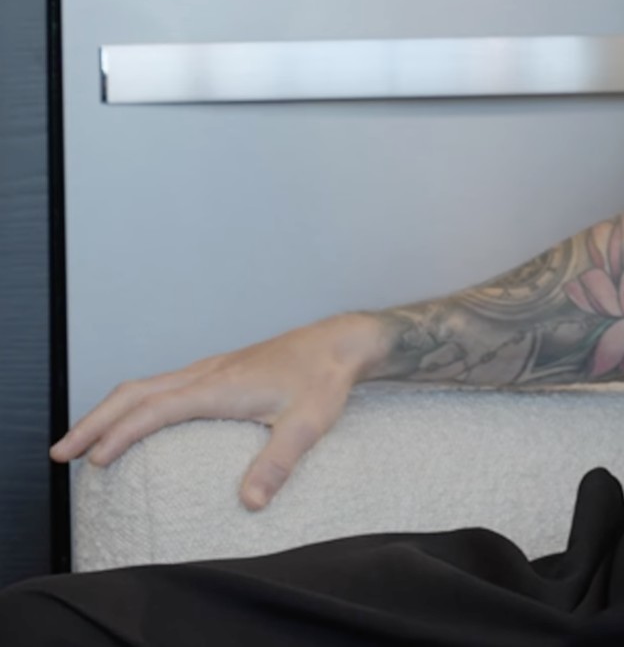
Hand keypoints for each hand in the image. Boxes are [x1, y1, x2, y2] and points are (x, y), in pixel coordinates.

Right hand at [50, 313, 385, 510]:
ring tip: (84, 444)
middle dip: (94, 422)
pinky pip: (162, 385)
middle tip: (61, 454)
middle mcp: (206, 374)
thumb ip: (278, 463)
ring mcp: (210, 369)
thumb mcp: (307, 424)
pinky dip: (134, 403)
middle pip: (134, 394)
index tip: (95, 462)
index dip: (121, 434)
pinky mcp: (218, 371)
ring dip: (109, 412)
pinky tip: (134, 423)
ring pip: (145, 386)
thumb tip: (249, 503)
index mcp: (219, 387)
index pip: (155, 410)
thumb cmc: (324, 380)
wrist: (341, 341)